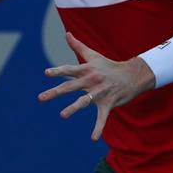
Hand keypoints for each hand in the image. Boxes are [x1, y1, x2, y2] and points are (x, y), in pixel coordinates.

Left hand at [38, 32, 155, 140]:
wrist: (132, 76)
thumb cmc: (109, 65)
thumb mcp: (94, 55)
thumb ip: (78, 46)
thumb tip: (66, 34)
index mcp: (87, 69)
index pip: (69, 70)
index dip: (58, 71)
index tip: (47, 73)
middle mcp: (91, 80)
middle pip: (70, 86)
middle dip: (55, 92)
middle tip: (40, 98)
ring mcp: (99, 93)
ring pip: (84, 101)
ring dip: (73, 108)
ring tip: (62, 115)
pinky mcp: (108, 104)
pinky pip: (102, 118)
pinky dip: (98, 128)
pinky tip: (93, 138)